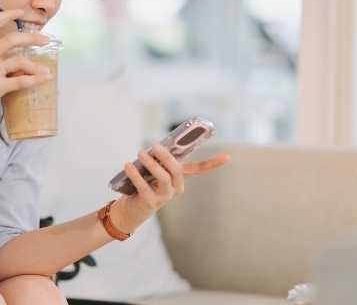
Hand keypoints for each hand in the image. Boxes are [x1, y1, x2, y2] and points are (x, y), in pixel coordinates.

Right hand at [0, 9, 52, 130]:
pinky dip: (35, 79)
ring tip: (47, 70)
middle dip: (32, 38)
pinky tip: (44, 79)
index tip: (21, 12)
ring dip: (36, 66)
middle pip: (11, 39)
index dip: (7, 15)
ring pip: (19, 61)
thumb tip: (14, 59)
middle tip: (46, 40)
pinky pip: (20, 81)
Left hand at [110, 144, 230, 233]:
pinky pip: (144, 187)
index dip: (213, 163)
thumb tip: (157, 146)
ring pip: (162, 178)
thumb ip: (158, 161)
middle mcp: (176, 189)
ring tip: (140, 154)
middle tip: (155, 146)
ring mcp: (164, 197)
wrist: (131, 210)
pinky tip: (128, 165)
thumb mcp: (153, 170)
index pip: (200, 170)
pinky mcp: (150, 203)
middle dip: (167, 157)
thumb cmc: (144, 184)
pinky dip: (135, 174)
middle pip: (177, 171)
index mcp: (179, 179)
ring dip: (151, 164)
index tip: (228, 157)